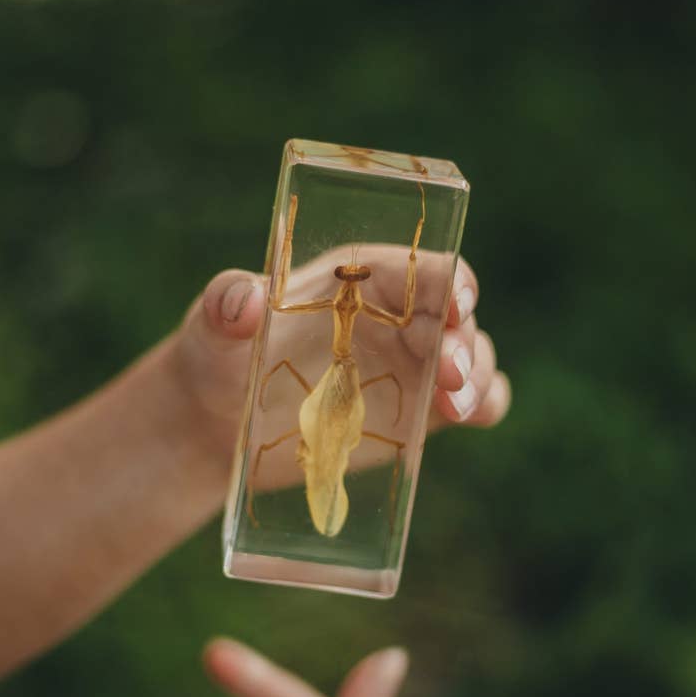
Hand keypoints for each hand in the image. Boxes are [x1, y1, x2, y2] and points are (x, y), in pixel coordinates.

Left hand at [172, 249, 509, 485]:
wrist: (220, 428)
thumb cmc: (219, 361)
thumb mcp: (213, 330)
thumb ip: (225, 305)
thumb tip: (247, 298)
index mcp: (359, 280)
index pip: (421, 268)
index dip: (451, 280)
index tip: (456, 306)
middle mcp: (395, 317)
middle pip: (455, 317)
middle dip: (466, 342)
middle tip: (450, 376)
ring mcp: (410, 365)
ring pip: (474, 359)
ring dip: (480, 378)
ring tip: (455, 408)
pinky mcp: (415, 411)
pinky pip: (470, 402)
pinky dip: (482, 406)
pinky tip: (467, 417)